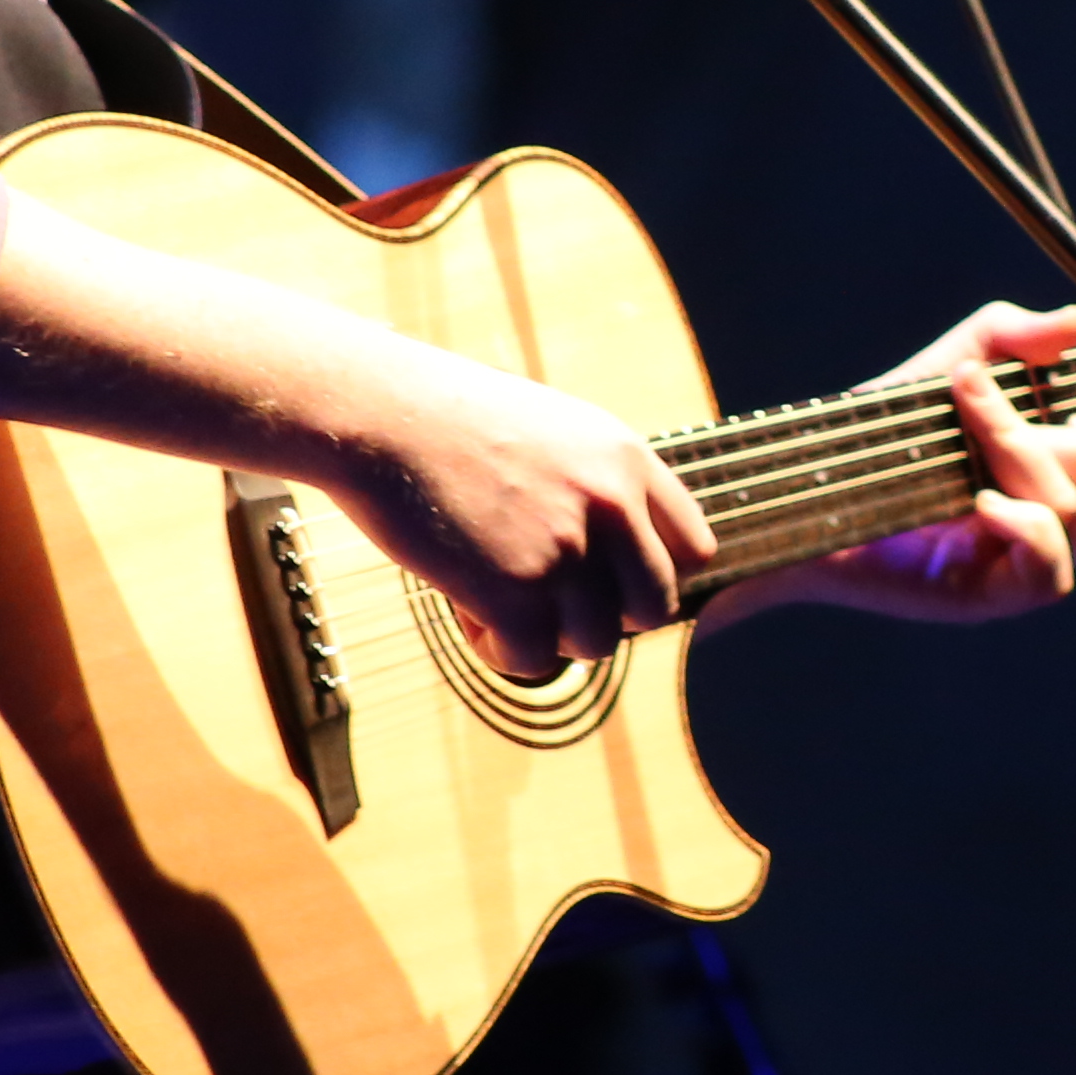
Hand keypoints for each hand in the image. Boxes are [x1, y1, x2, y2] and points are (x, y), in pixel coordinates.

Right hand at [326, 346, 714, 682]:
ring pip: (595, 643)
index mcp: (628, 461)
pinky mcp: (515, 590)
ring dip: (545, 634)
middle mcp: (611, 504)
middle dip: (603, 617)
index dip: (650, 578)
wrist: (381, 414)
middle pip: (653, 609)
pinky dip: (499, 648)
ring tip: (494, 593)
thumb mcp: (558, 434)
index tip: (606, 582)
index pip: (694, 552)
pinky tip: (466, 606)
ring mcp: (565, 549)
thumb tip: (624, 573)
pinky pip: (533, 660)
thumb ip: (605, 491)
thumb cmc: (454, 424)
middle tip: (548, 598)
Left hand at [714, 301, 1075, 630]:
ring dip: (1035, 460)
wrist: (817, 485)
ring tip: (984, 443)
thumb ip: (1012, 335)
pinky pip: (1052, 572)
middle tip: (1011, 422)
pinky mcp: (991, 593)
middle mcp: (1055, 527)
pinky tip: (979, 501)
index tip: (1068, 405)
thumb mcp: (953, 364)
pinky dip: (1025, 523)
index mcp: (1061, 480)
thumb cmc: (887, 435)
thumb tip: (1074, 322)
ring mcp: (1025, 564)